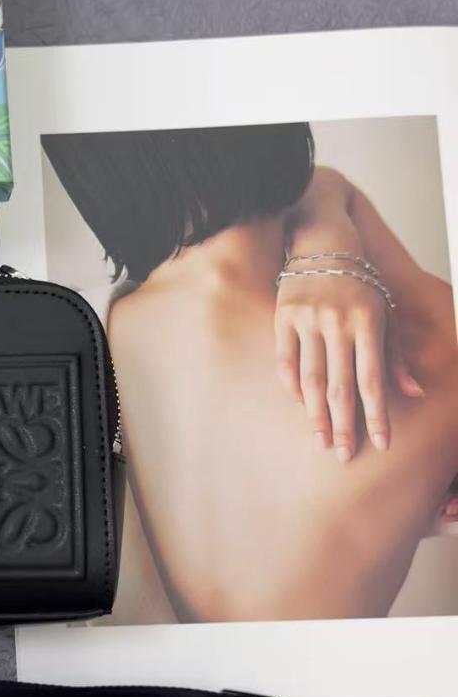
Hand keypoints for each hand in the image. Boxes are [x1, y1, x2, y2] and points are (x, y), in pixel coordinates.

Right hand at [275, 269, 422, 459]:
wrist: (322, 241)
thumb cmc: (360, 282)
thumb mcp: (387, 312)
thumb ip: (396, 354)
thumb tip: (415, 392)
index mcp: (369, 322)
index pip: (374, 380)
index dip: (377, 415)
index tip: (381, 444)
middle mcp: (338, 323)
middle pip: (341, 386)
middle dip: (343, 425)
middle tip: (342, 455)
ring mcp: (307, 320)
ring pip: (312, 378)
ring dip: (316, 414)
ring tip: (319, 440)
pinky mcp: (283, 316)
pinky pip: (285, 359)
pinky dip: (292, 384)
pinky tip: (300, 404)